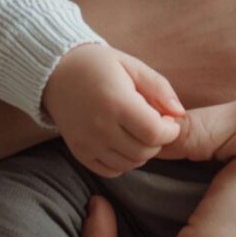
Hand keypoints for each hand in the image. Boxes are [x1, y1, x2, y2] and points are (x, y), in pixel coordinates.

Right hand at [44, 44, 183, 177]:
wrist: (56, 72)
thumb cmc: (99, 66)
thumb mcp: (132, 65)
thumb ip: (159, 88)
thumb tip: (179, 113)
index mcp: (116, 101)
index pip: (155, 132)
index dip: (170, 130)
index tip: (167, 119)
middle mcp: (100, 126)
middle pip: (144, 151)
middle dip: (157, 140)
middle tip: (153, 124)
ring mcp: (87, 142)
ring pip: (130, 163)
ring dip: (142, 151)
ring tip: (137, 131)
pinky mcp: (79, 152)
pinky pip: (111, 171)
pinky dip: (124, 162)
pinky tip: (123, 142)